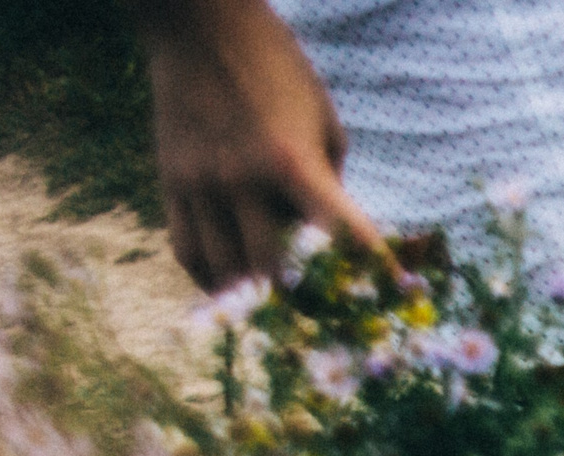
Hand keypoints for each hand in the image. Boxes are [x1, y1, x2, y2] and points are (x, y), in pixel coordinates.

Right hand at [139, 0, 385, 289]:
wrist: (200, 25)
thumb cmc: (277, 68)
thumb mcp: (323, 119)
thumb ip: (330, 181)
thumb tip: (334, 235)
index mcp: (291, 162)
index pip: (340, 235)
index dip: (370, 271)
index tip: (393, 294)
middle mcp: (241, 180)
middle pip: (273, 272)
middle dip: (304, 302)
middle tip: (327, 319)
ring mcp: (199, 184)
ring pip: (224, 271)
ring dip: (254, 298)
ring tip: (278, 313)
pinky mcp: (171, 182)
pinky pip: (187, 249)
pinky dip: (212, 277)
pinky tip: (232, 287)